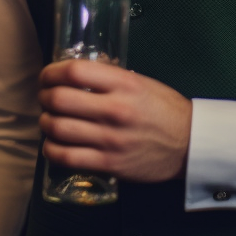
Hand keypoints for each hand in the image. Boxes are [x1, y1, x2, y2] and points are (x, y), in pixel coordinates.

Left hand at [38, 59, 191, 182]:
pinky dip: (52, 149)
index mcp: (125, 84)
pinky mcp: (109, 164)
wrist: (191, 145)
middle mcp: (115, 110)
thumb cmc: (166, 111)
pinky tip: (54, 144)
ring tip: (50, 120)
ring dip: (45, 122)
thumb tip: (76, 75)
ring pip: (57, 128)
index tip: (47, 76)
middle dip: (44, 97)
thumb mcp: (142, 83)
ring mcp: (110, 139)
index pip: (74, 71)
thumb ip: (111, 79)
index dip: (51, 72)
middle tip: (46, 98)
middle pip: (59, 99)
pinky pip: (66, 157)